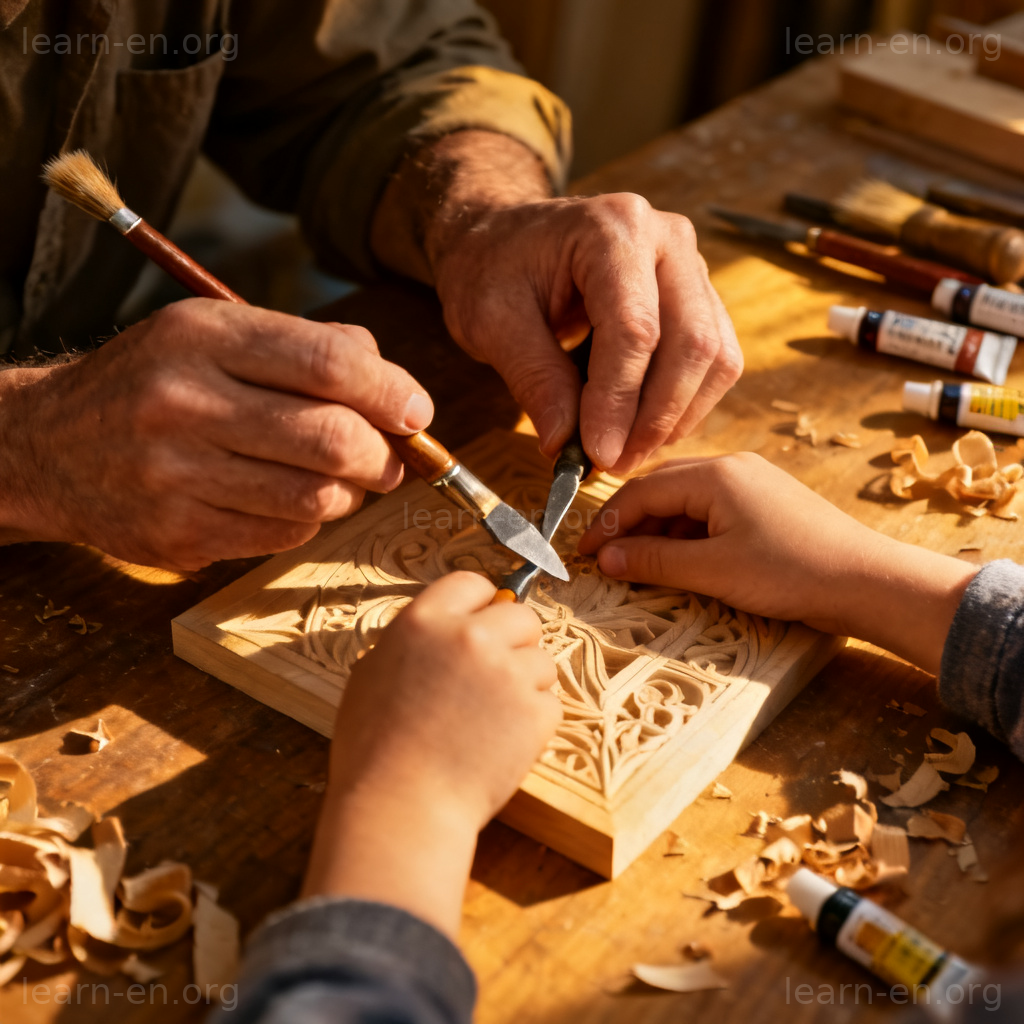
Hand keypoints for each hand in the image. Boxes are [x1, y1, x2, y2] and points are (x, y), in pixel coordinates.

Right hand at [0, 299, 432, 569]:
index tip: (417, 412)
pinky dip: (308, 520)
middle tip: (391, 458)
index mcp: (201, 337)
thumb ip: (309, 345)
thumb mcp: (215, 334)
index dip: (392, 393)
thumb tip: (399, 389)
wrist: (51, 447)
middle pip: (333, 440)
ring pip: (317, 498)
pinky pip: (285, 534)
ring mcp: (176, 476)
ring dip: (351, 493)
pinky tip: (288, 499)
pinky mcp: (177, 535)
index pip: (329, 363)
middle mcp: (184, 403)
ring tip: (341, 478)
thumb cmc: (156, 383)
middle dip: (384, 455)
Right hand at [302, 572, 559, 936]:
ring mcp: (507, 673)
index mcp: (425, 621)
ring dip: (526, 684)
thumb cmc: (374, 751)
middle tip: (497, 674)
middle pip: (521, 616)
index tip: (482, 622)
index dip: (481, 604)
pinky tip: (503, 742)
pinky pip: (550, 703)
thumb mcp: (372, 674)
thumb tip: (440, 631)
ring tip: (493, 718)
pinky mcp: (534, 712)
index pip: (472, 583)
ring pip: (542, 660)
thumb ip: (412, 642)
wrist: (400, 807)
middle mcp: (470, 637)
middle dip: (515, 642)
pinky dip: (534, 722)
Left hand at [371, 132, 741, 474]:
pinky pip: (714, 358)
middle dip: (655, 417)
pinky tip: (641, 427)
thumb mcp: (491, 321)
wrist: (503, 238)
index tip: (598, 454)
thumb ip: (534, 378)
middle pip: (692, 343)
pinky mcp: (697, 295)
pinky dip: (684, 403)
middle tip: (615, 464)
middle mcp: (666, 239)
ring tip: (626, 451)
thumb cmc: (490, 268)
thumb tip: (565, 445)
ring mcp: (689, 264)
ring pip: (715, 356)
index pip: (635, 330)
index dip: (620, 401)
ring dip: (676, 416)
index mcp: (612, 230)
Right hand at [578, 453, 977, 673]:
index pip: (642, 490)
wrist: (867, 582)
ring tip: (637, 565)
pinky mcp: (766, 504)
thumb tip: (605, 559)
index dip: (607, 523)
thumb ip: (654, 561)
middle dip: (628, 524)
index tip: (583, 553)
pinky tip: (678, 560)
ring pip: (685, 500)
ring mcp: (752, 483)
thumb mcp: (713, 570)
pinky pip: (710, 511)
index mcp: (716, 473)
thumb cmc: (792, 572)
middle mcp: (732, 467)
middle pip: (661, 488)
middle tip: (603, 558)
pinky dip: (685, 534)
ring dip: (657, 531)